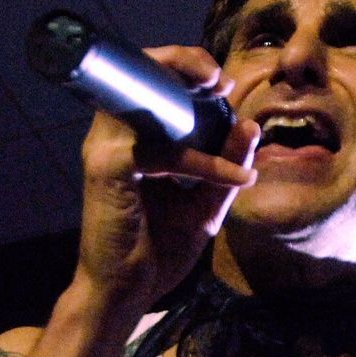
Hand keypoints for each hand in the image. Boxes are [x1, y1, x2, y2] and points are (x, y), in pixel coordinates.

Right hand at [74, 45, 260, 318]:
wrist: (124, 294)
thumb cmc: (154, 253)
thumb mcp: (202, 206)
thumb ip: (224, 166)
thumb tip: (250, 124)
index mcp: (129, 142)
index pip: (149, 85)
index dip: (185, 70)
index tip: (222, 86)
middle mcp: (111, 139)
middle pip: (140, 73)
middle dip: (183, 62)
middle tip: (221, 80)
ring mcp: (105, 151)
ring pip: (144, 95)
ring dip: (185, 85)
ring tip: (222, 93)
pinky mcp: (109, 169)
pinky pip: (167, 151)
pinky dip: (205, 162)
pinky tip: (236, 177)